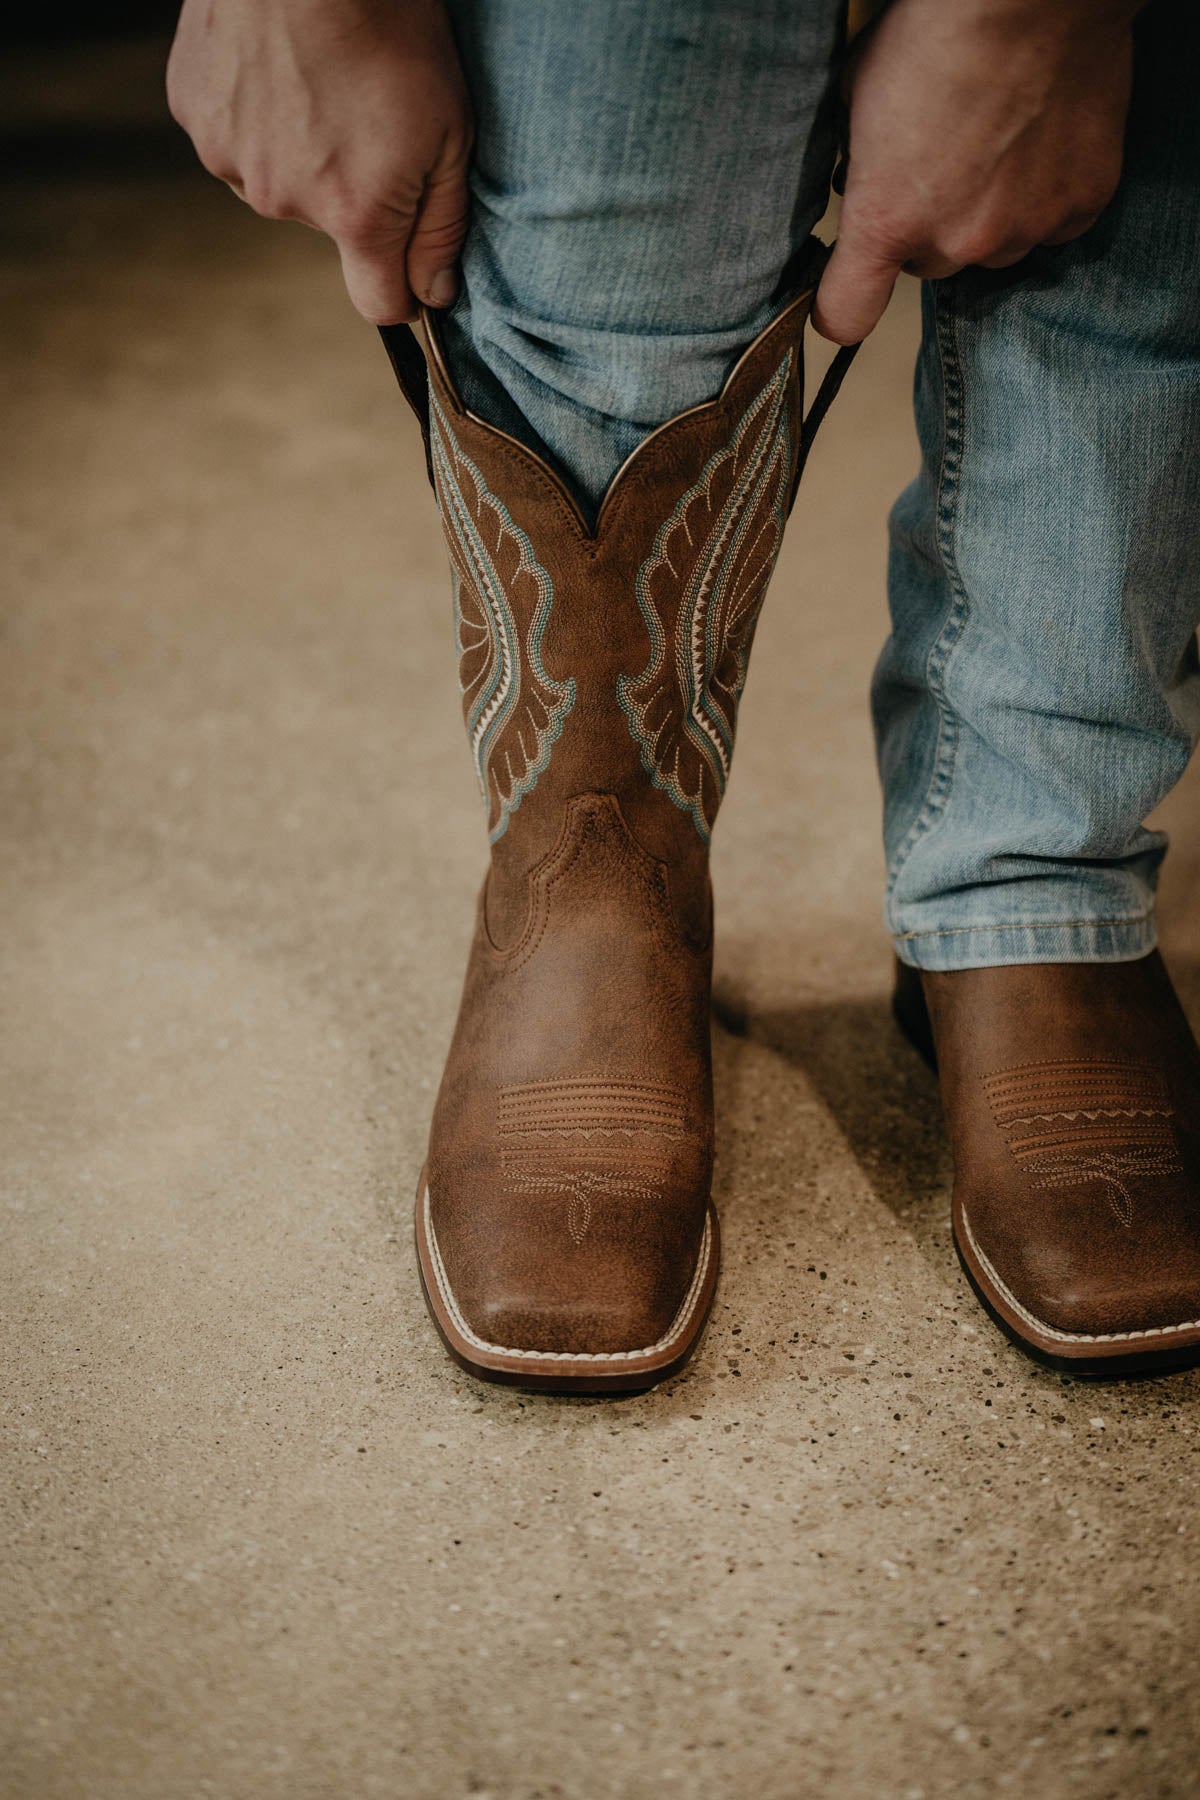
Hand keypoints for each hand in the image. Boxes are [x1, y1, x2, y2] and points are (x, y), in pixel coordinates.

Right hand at [167, 0, 472, 324]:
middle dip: (350, 186)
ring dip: (296, 146)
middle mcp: (286, 202)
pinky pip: (231, 134)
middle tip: (364, 110)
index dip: (400, 284)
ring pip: (276, 178)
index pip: (378, 303)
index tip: (409, 259)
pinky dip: (252, 109)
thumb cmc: (391, 25)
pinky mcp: (194, 113)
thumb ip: (440, 227)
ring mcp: (232, 158)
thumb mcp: (451, 130)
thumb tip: (431, 297)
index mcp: (355, 214)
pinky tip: (273, 63)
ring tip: (315, 78)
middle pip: (328, 226)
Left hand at [814, 0, 1138, 343]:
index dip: (839, 307)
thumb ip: (860, 160)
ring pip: (995, 248)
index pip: (847, 313)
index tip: (841, 295)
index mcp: (886, 219)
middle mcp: (955, 241)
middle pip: (930, 264)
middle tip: (943, 161)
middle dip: (930, 226)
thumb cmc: (940, 27)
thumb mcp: (860, 93)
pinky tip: (1043, 142)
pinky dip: (1048, 194)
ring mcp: (1023, 228)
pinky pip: (1055, 223)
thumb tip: (866, 175)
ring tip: (998, 142)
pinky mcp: (1081, 204)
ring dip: (992, 213)